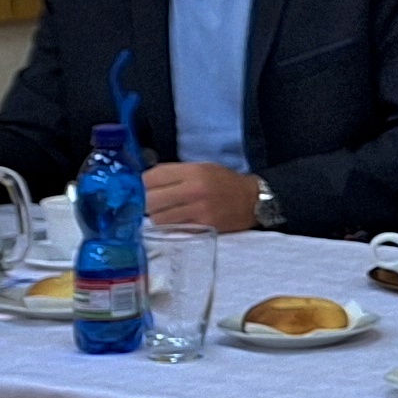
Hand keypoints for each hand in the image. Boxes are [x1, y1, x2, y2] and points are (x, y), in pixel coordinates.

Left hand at [143, 160, 265, 233]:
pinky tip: (176, 223)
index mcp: (192, 171)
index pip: (152, 177)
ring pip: (159, 218)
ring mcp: (198, 211)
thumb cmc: (225, 182)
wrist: (254, 201)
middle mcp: (194, 190)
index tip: (145, 188)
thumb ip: (175, 173)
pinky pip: (174, 229)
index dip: (143, 184)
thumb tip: (146, 180)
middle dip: (147, 202)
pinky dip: (170, 227)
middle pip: (151, 199)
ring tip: (165, 214)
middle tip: (153, 203)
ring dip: (157, 217)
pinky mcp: (203, 227)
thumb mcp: (202, 168)